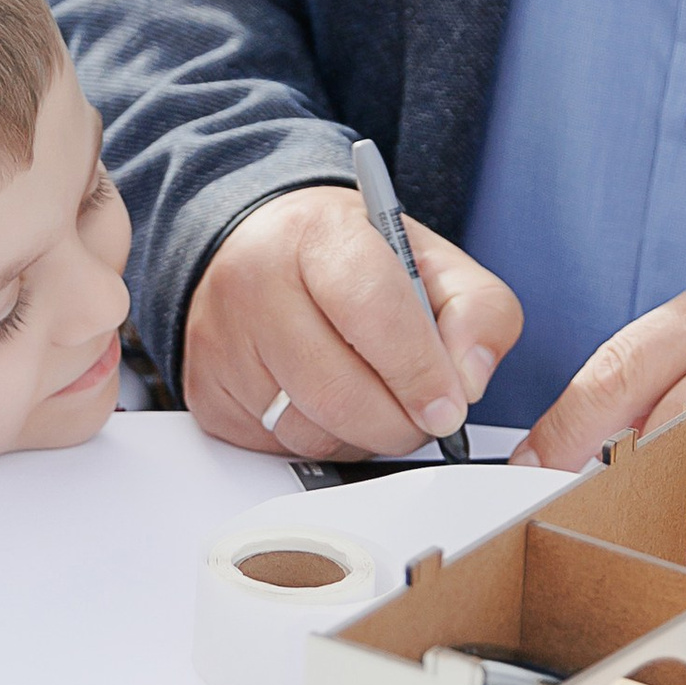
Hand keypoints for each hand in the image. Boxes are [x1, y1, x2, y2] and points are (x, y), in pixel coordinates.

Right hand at [183, 185, 521, 458]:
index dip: (420, 371)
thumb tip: (469, 381)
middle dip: (400, 422)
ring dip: (363, 437)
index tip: (450, 407)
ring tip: (375, 398)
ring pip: (312, 433)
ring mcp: (221, 343)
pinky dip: (323, 443)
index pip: (374, 312)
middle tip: (424, 414)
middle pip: (341, 392)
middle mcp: (253, 283)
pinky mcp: (207, 395)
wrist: (258, 249)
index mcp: (317, 234)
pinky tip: (331, 405)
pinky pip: (282, 450)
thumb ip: (477, 309)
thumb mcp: (428, 258)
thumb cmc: (349, 258)